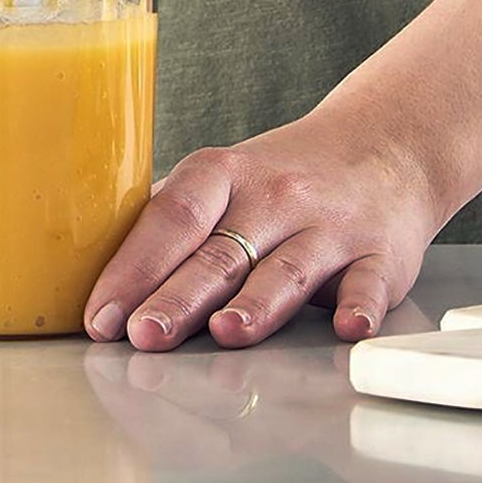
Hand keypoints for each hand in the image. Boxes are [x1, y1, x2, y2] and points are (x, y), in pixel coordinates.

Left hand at [83, 102, 446, 352]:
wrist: (383, 147)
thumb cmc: (281, 177)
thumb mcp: (221, 178)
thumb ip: (173, 220)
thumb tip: (98, 266)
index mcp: (220, 174)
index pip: (169, 219)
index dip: (132, 267)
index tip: (101, 314)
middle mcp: (273, 197)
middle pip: (218, 253)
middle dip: (177, 297)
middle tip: (141, 336)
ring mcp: (328, 226)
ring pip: (286, 269)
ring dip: (256, 305)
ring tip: (226, 335)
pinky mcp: (381, 255)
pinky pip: (369, 282)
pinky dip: (359, 306)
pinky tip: (347, 329)